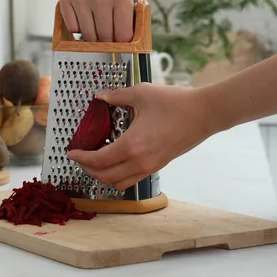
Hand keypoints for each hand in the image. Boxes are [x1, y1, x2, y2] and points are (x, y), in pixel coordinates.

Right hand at [59, 0, 138, 41]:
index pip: (122, 35)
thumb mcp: (134, 1)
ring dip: (93, 36)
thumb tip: (130, 45)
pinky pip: (72, 28)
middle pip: (104, 37)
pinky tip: (85, 19)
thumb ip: (136, 22)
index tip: (120, 38)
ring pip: (87, 35)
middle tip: (109, 33)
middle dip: (107, 40)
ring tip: (97, 26)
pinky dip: (79, 28)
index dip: (122, 40)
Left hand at [67, 83, 218, 190]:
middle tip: (79, 157)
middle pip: (105, 177)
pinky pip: (131, 179)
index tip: (71, 152)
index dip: (81, 158)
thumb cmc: (175, 102)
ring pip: (118, 183)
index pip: (98, 160)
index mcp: (132, 145)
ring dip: (102, 176)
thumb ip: (117, 96)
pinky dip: (117, 175)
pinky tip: (115, 160)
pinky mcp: (159, 165)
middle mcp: (140, 162)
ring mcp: (150, 166)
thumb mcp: (141, 93)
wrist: (204, 113)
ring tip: (95, 161)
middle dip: (87, 169)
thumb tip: (100, 97)